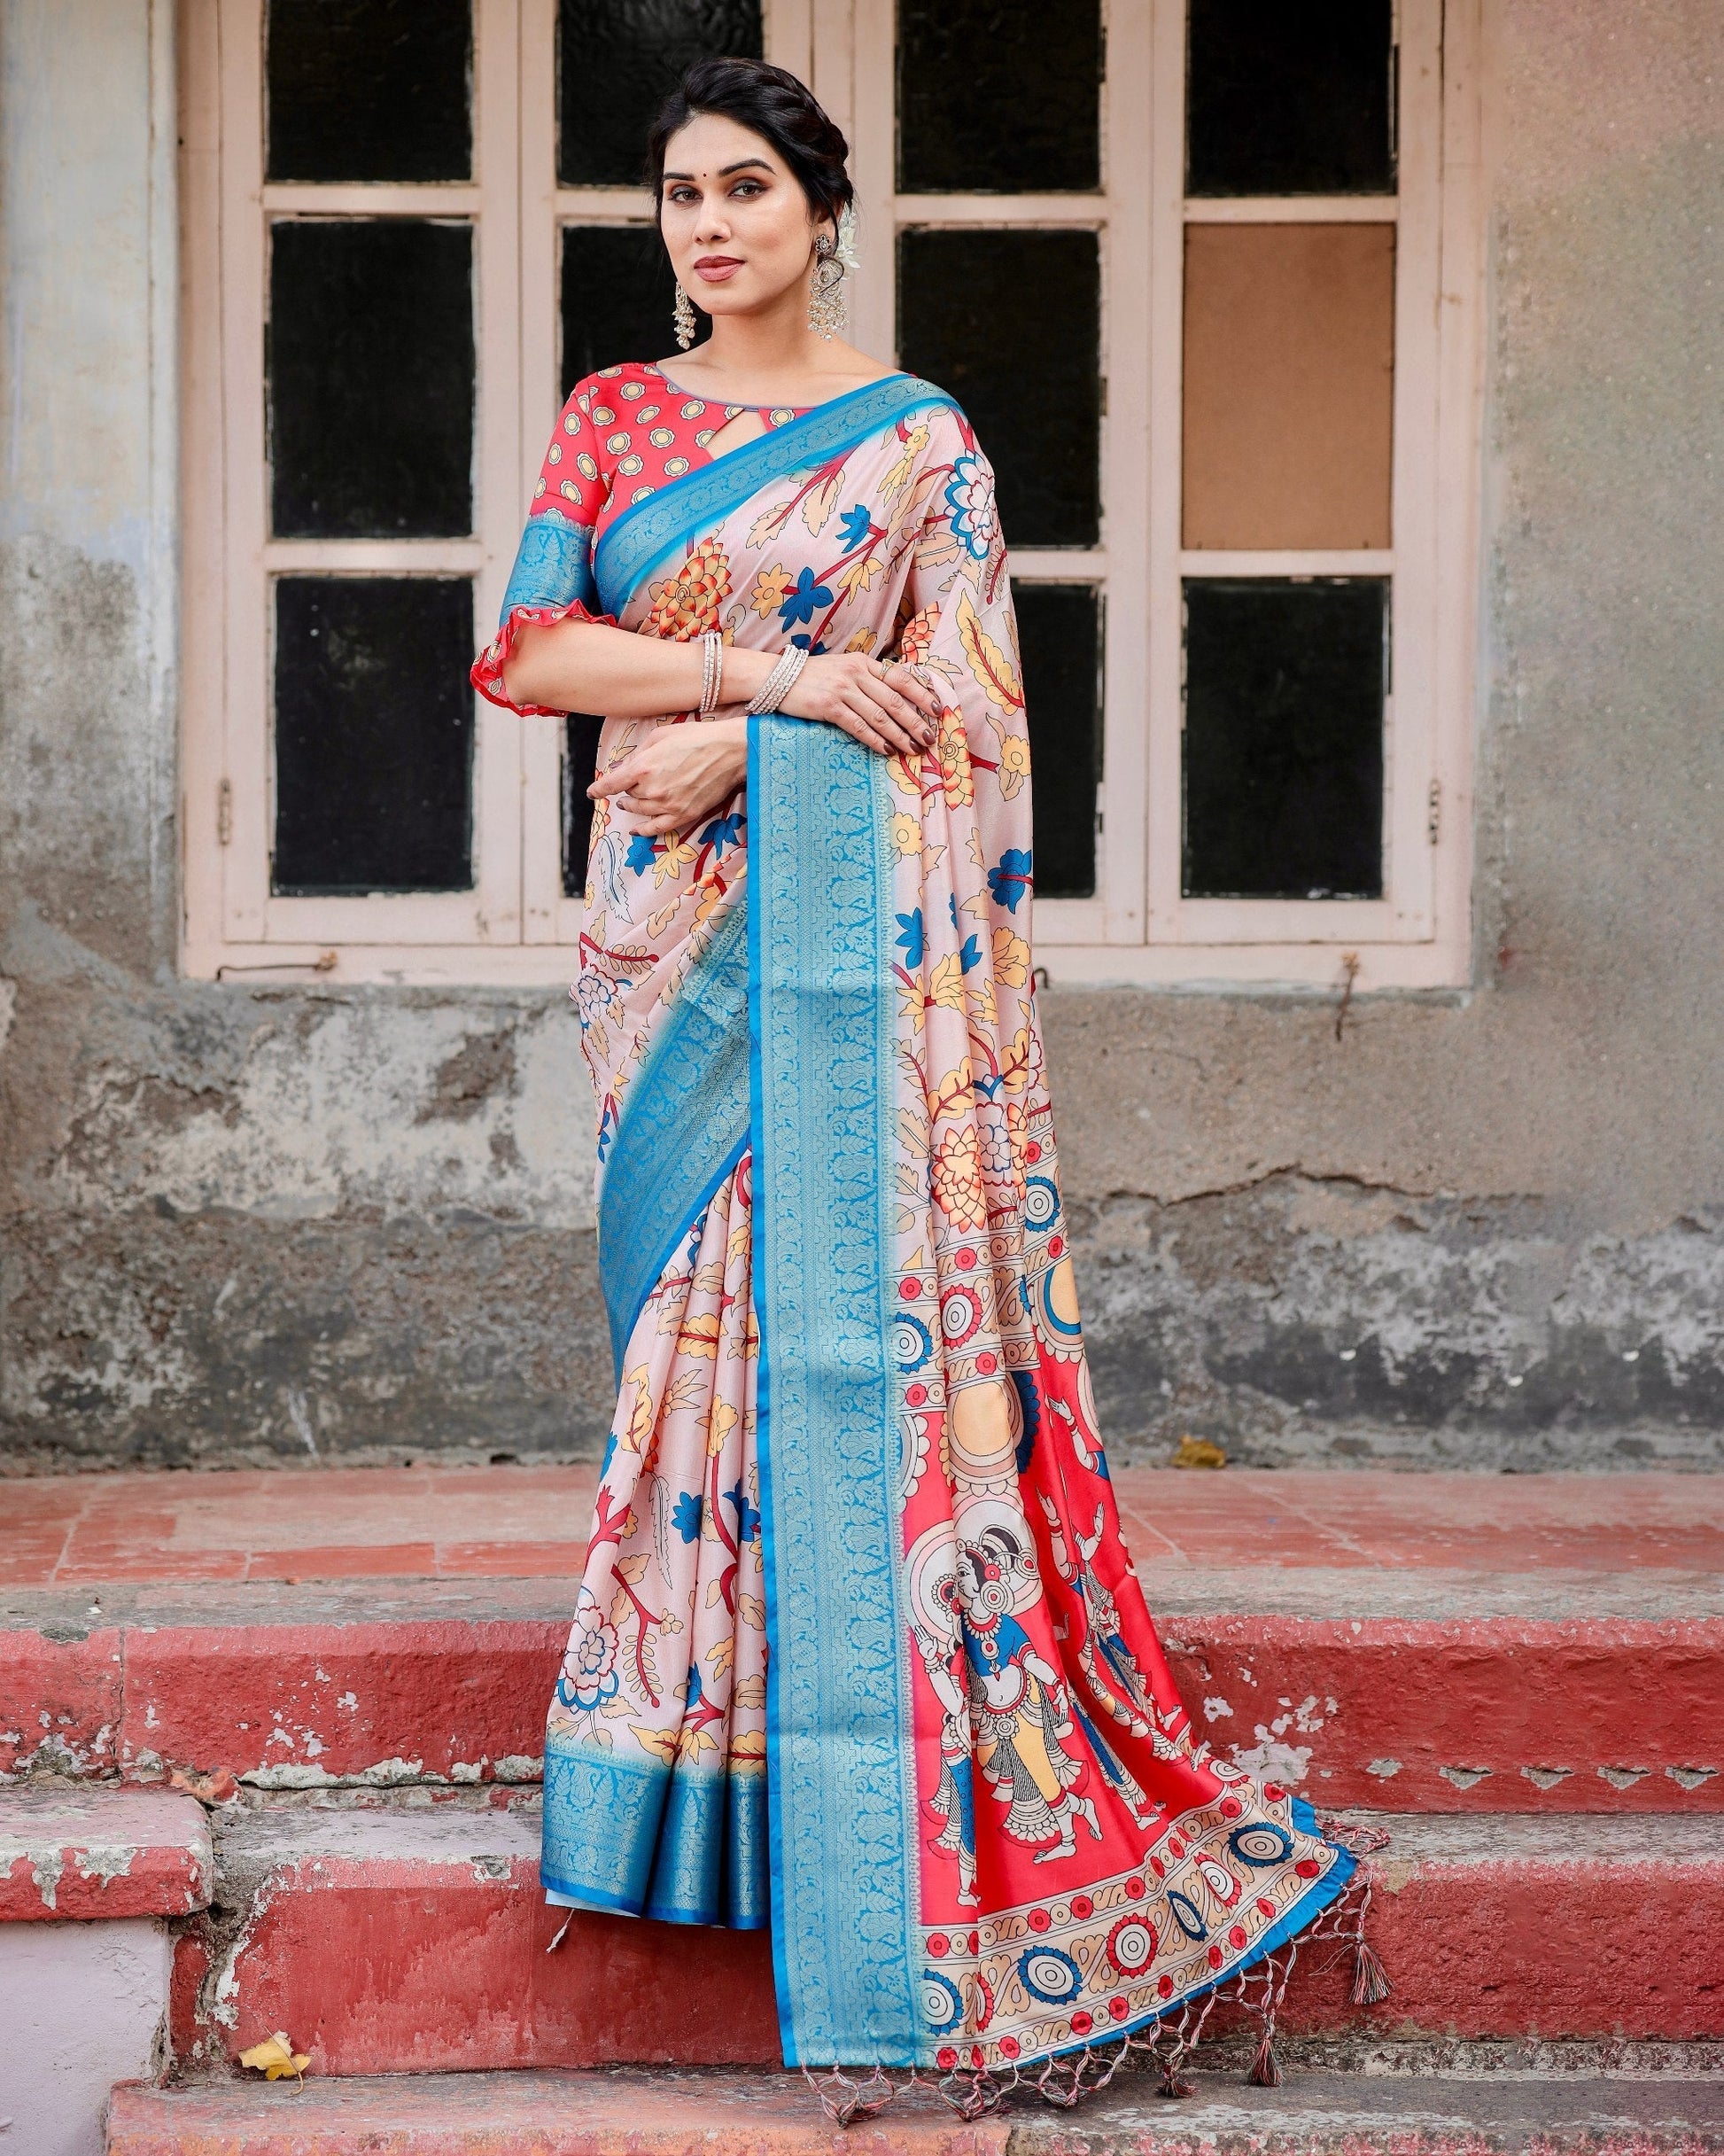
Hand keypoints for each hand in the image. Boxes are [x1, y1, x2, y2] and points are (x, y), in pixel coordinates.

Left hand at [588, 717, 746, 836]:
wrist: (730, 752)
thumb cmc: (696, 738)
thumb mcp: (661, 736)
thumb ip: (638, 754)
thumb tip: (623, 767)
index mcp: (644, 767)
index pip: (612, 784)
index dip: (599, 789)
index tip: (592, 792)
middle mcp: (653, 789)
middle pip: (628, 795)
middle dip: (627, 789)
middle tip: (631, 783)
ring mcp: (668, 805)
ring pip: (640, 810)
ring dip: (632, 806)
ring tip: (630, 802)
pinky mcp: (684, 814)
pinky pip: (657, 828)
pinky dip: (643, 831)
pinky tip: (636, 830)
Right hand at [778, 652, 940, 756]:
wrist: (776, 677)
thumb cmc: (813, 677)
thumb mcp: (843, 669)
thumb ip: (867, 679)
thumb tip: (895, 699)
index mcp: (863, 662)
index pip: (901, 677)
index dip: (922, 694)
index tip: (937, 710)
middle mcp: (856, 672)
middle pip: (895, 699)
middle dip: (915, 721)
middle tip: (928, 738)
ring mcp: (842, 689)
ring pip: (880, 715)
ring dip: (898, 734)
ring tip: (911, 749)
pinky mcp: (828, 706)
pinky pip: (858, 726)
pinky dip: (875, 740)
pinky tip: (886, 750)